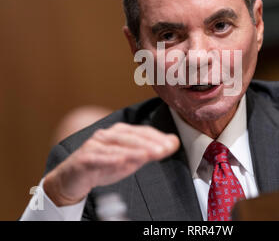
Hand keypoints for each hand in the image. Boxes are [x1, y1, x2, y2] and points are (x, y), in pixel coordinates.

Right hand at [43, 123, 179, 205]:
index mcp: (121, 132)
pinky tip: (120, 161)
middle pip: (131, 137)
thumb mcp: (130, 159)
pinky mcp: (84, 158)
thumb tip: (173, 142)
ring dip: (133, 150)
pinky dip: (109, 159)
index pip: (142, 132)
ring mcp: (95, 145)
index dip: (157, 137)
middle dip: (148, 143)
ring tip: (147, 155)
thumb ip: (150, 151)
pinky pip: (98, 158)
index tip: (172, 144)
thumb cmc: (104, 165)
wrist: (72, 178)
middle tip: (163, 150)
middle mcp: (108, 135)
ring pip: (116, 146)